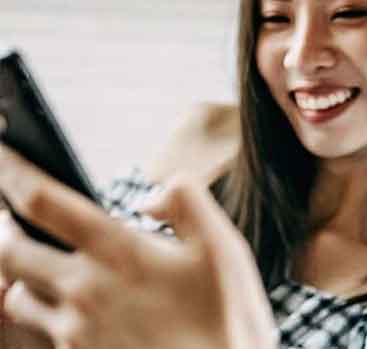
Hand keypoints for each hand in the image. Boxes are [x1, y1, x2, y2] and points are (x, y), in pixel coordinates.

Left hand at [0, 143, 277, 348]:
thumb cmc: (225, 320)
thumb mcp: (223, 247)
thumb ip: (189, 203)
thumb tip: (153, 193)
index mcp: (117, 253)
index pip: (43, 202)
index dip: (13, 172)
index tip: (2, 154)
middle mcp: (85, 291)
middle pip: (11, 251)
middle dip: (2, 227)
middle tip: (4, 215)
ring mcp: (76, 331)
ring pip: (17, 296)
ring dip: (17, 275)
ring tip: (28, 263)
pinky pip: (42, 331)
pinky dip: (40, 310)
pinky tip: (63, 307)